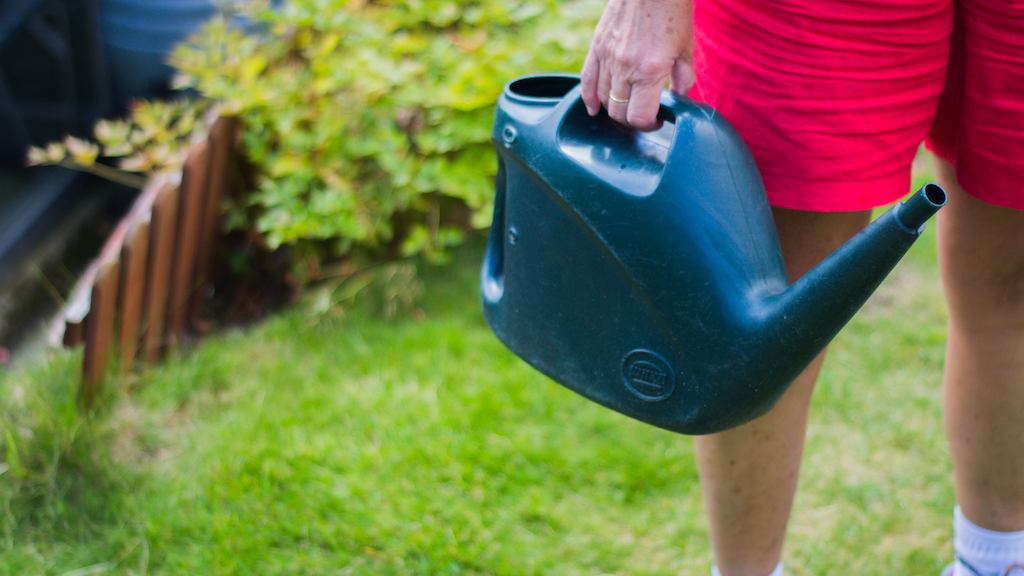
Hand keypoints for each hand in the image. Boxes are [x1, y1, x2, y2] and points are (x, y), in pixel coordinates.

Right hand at [581, 0, 694, 129]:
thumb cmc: (672, 13)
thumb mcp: (686, 49)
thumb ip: (684, 80)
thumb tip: (681, 100)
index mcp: (651, 71)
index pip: (639, 117)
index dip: (648, 126)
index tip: (656, 121)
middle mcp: (626, 68)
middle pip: (619, 113)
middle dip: (631, 120)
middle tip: (642, 115)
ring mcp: (608, 58)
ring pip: (603, 100)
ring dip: (614, 109)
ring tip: (626, 106)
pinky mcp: (597, 47)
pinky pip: (587, 81)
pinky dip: (588, 98)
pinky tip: (593, 108)